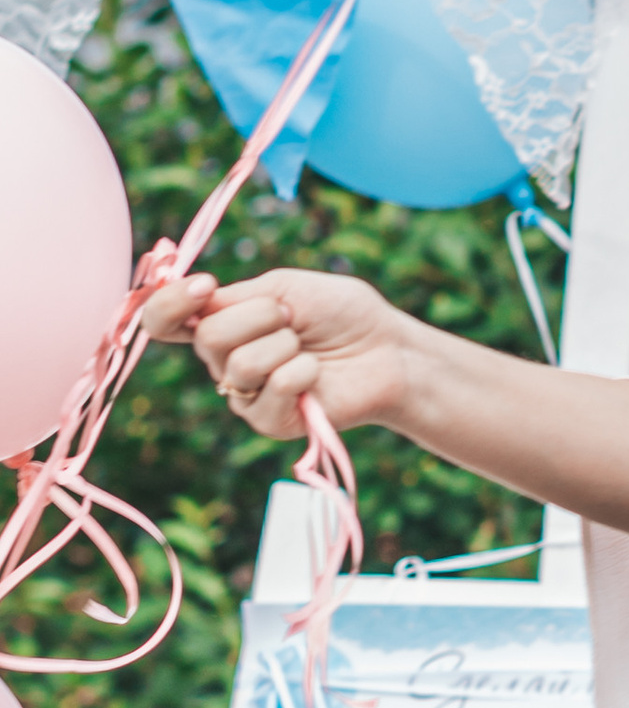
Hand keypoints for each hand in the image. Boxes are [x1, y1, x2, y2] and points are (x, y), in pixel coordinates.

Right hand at [143, 267, 412, 441]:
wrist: (387, 348)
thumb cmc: (341, 314)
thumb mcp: (284, 287)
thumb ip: (234, 297)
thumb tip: (194, 304)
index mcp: (221, 322)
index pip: (163, 320)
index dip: (170, 302)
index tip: (206, 285)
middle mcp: (223, 360)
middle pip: (208, 337)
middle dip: (259, 316)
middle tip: (292, 318)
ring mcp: (244, 394)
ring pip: (239, 364)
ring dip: (284, 344)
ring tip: (307, 347)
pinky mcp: (269, 421)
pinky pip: (272, 389)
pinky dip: (302, 371)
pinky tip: (316, 373)